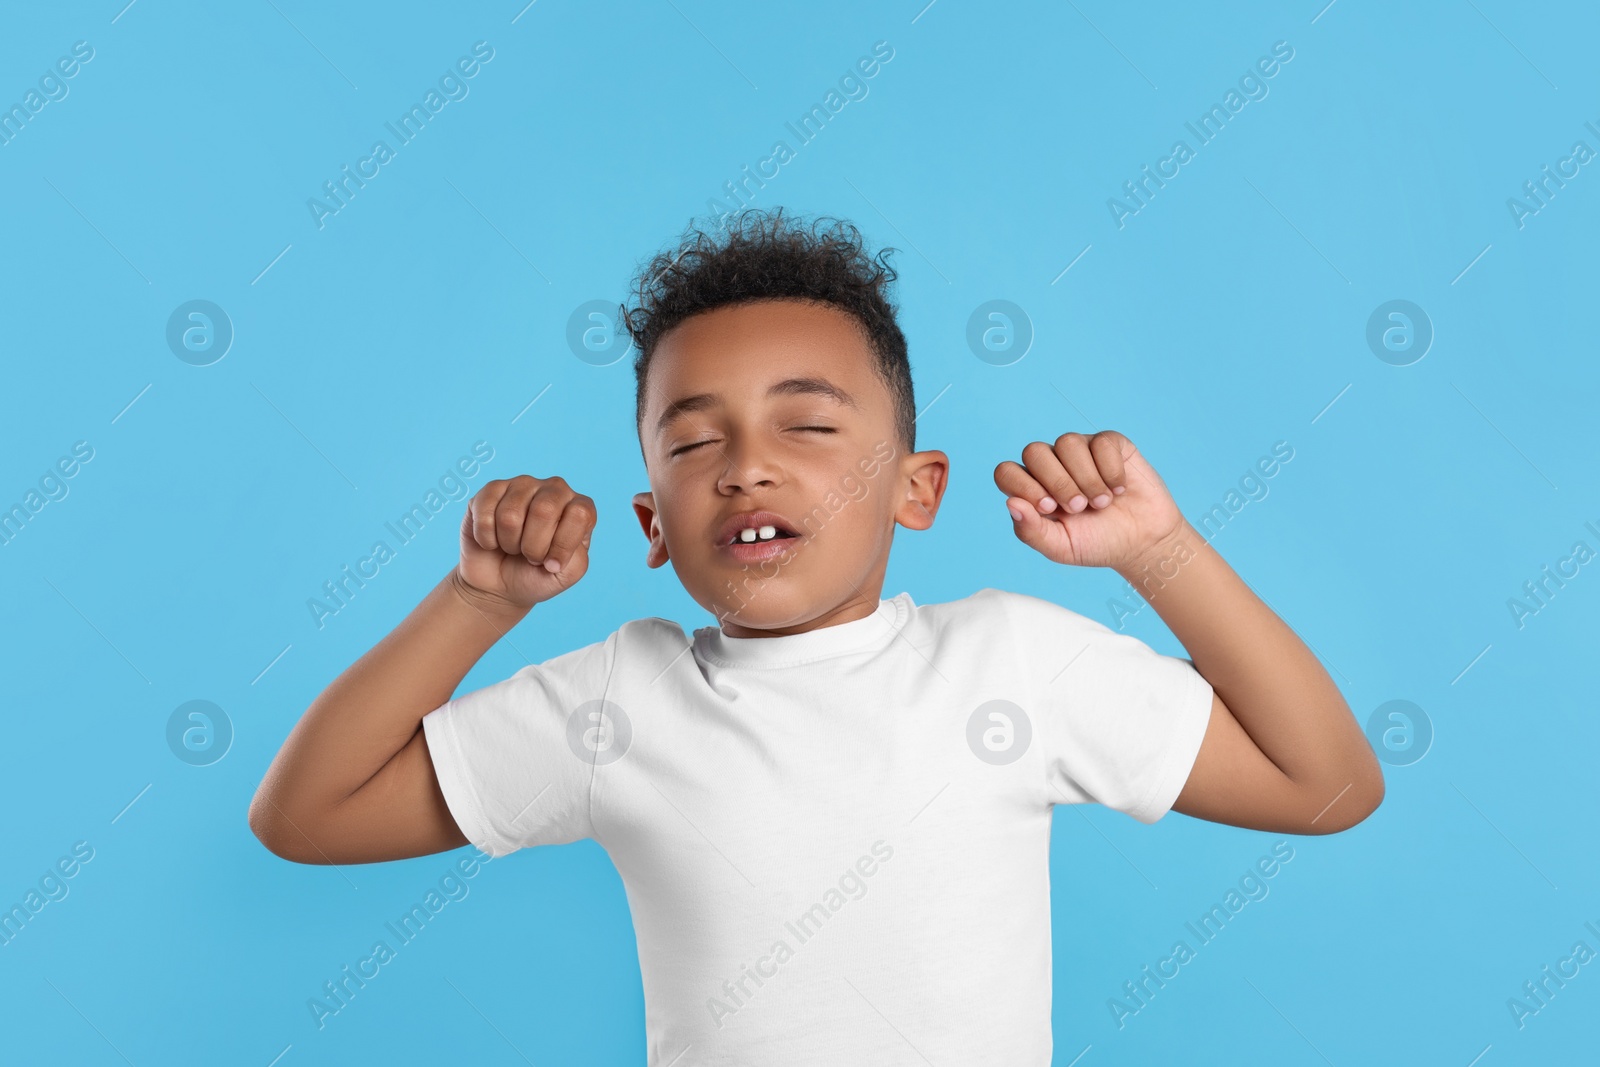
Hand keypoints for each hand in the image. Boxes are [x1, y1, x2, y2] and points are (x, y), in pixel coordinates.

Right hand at [456, 475, 594, 612]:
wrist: (498, 583)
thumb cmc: (536, 574)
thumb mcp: (565, 575)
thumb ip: (575, 561)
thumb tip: (555, 553)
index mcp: (579, 508)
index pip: (579, 513)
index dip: (563, 545)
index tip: (552, 564)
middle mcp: (554, 490)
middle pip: (544, 509)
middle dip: (533, 546)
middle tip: (530, 556)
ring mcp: (523, 485)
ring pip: (511, 514)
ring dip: (508, 543)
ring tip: (512, 547)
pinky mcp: (492, 489)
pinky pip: (485, 513)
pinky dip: (487, 538)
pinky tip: (493, 540)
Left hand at [993, 430, 1185, 569]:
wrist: (1142, 542)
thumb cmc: (1098, 544)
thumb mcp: (1060, 547)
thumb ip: (1030, 530)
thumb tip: (1010, 503)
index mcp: (1033, 488)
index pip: (1006, 472)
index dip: (1023, 485)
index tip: (1048, 507)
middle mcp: (1053, 465)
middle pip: (1034, 451)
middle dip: (1057, 481)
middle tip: (1078, 507)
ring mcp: (1080, 452)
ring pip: (1067, 442)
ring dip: (1086, 478)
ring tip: (1102, 503)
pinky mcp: (1110, 444)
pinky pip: (1101, 442)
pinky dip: (1110, 470)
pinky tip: (1119, 489)